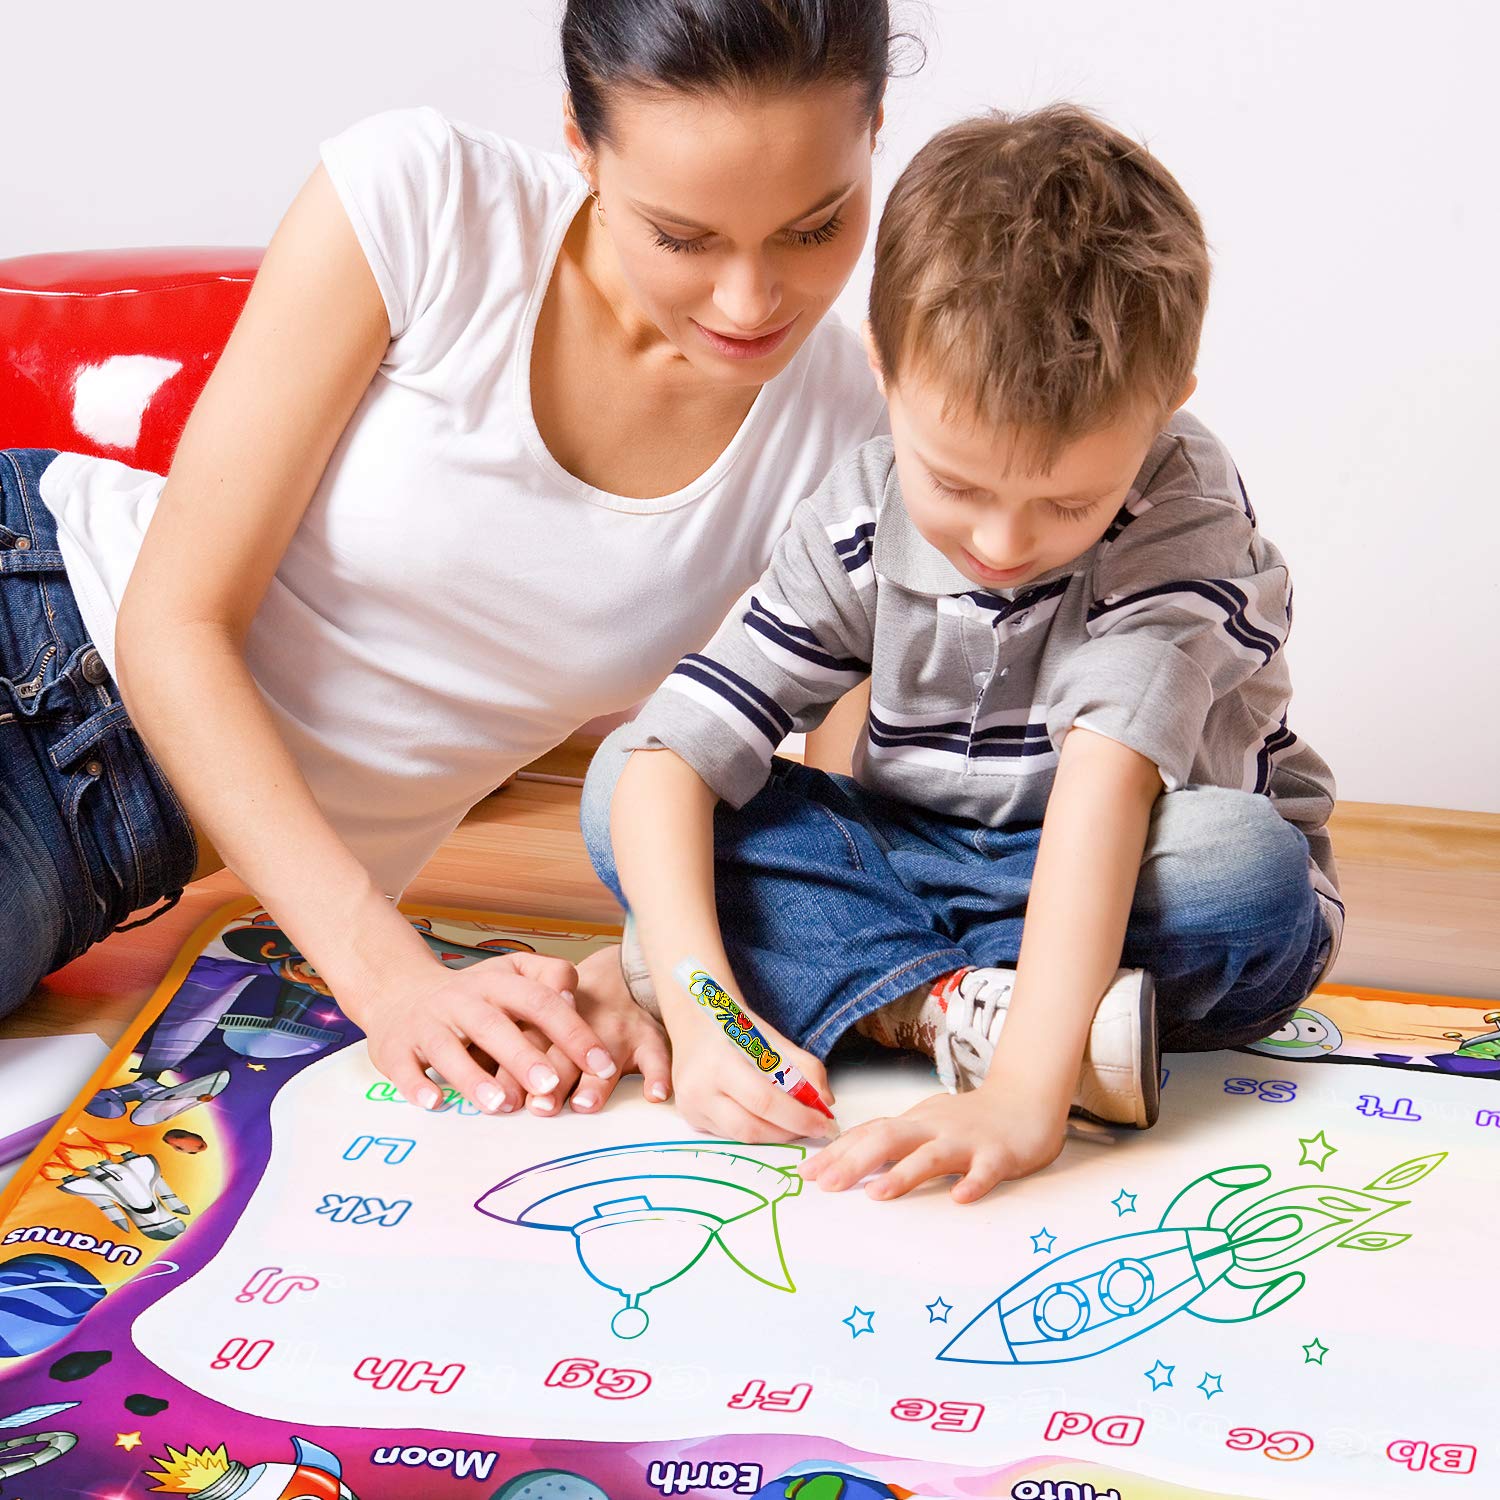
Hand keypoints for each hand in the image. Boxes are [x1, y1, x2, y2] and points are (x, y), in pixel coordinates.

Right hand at [353, 950, 616, 1114]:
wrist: (399, 991)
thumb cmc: (474, 994)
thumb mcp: (513, 973)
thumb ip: (550, 977)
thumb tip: (574, 995)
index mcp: (498, 984)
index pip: (540, 1002)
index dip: (572, 1031)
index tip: (602, 1065)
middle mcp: (462, 1001)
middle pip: (493, 1025)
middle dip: (523, 1056)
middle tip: (551, 1086)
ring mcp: (427, 1025)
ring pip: (448, 1048)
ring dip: (474, 1077)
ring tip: (502, 1104)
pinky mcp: (395, 1050)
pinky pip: (404, 1069)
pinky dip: (418, 1086)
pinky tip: (436, 1104)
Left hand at [522, 944, 673, 1116]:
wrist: (618, 972)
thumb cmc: (568, 1009)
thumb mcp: (535, 1016)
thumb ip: (516, 1049)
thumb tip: (488, 1091)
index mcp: (548, 1019)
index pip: (528, 1045)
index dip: (516, 1073)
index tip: (507, 1099)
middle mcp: (583, 1024)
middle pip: (564, 1056)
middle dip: (553, 1081)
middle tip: (542, 1106)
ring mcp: (618, 1030)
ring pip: (607, 1056)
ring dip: (595, 1082)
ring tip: (585, 1103)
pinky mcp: (648, 1036)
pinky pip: (657, 1056)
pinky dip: (658, 1074)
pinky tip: (656, 1093)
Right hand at [668, 1015, 835, 1143]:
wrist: (694, 1018)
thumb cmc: (735, 1024)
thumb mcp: (772, 1037)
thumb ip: (804, 1067)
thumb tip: (826, 1103)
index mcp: (720, 1062)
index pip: (764, 1102)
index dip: (799, 1118)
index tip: (825, 1123)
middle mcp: (699, 1088)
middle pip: (751, 1128)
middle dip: (789, 1132)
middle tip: (813, 1127)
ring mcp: (690, 1106)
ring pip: (741, 1136)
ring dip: (773, 1135)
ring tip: (793, 1122)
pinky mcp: (690, 1116)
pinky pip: (729, 1134)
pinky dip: (754, 1129)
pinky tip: (765, 1117)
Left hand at [798, 1083, 1067, 1203]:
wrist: (1025, 1099)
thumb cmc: (967, 1120)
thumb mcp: (924, 1125)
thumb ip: (892, 1141)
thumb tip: (844, 1163)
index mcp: (913, 1122)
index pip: (868, 1134)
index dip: (836, 1153)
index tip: (806, 1174)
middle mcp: (933, 1127)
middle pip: (888, 1138)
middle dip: (855, 1162)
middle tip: (827, 1186)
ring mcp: (966, 1140)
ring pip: (931, 1154)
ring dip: (904, 1174)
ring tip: (877, 1194)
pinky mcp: (998, 1154)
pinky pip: (985, 1170)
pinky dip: (972, 1183)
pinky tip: (959, 1198)